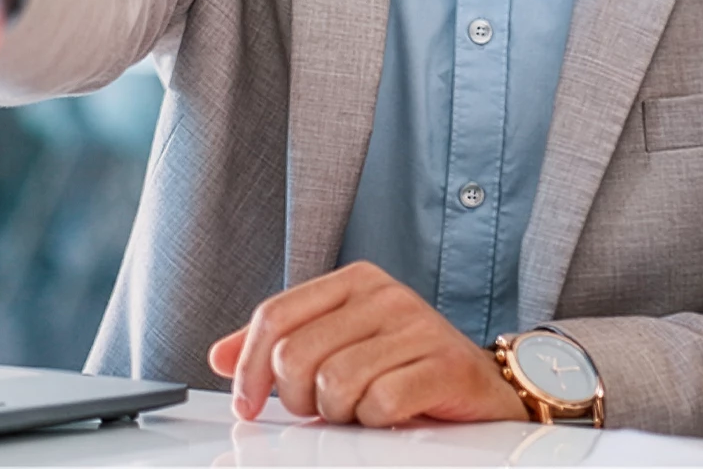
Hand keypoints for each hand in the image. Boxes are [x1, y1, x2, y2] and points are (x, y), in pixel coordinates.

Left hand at [204, 263, 524, 427]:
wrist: (483, 390)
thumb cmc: (407, 369)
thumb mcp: (340, 347)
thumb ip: (281, 347)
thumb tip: (218, 355)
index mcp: (354, 281)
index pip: (275, 316)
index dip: (249, 368)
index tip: (248, 406)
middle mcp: (385, 294)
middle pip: (296, 354)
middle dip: (297, 399)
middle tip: (321, 410)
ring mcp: (418, 325)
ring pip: (334, 382)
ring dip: (340, 413)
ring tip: (361, 410)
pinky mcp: (444, 363)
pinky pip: (379, 402)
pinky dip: (377, 421)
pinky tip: (391, 414)